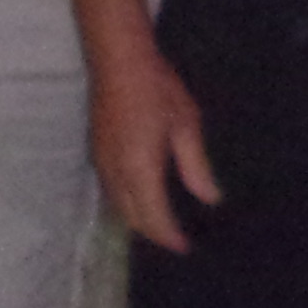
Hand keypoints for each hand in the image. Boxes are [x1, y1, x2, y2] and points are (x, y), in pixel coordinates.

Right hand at [90, 50, 221, 252]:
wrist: (118, 59)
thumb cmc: (157, 88)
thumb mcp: (185, 125)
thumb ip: (196, 167)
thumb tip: (210, 198)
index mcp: (140, 170)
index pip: (154, 218)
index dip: (169, 237)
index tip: (186, 248)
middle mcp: (117, 174)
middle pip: (132, 219)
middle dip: (153, 234)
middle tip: (176, 241)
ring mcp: (103, 163)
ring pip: (119, 206)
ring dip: (139, 221)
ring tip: (162, 225)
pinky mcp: (97, 152)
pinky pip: (111, 192)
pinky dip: (127, 204)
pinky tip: (142, 199)